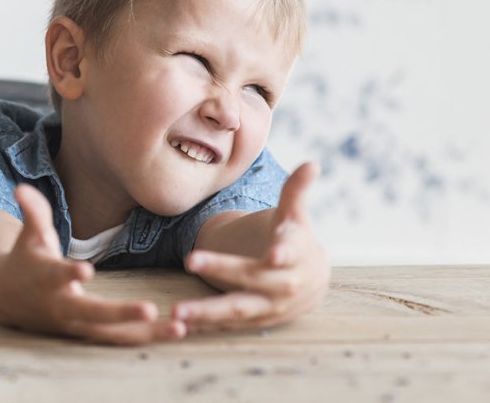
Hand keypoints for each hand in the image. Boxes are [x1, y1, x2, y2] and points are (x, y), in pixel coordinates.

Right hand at [0, 184, 185, 344]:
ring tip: (178, 330)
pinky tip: (175, 333)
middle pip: (92, 314)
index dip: (71, 273)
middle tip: (149, 310)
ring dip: (143, 333)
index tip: (86, 270)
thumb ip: (32, 212)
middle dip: (121, 314)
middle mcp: (61, 306)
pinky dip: (143, 338)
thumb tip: (21, 187)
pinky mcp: (85, 334)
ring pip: (110, 334)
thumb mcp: (28, 235)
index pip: (59, 275)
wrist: (5, 298)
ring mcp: (74, 325)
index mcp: (46, 278)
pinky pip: (117, 340)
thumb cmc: (25, 258)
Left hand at [173, 162, 329, 332]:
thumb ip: (296, 191)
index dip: (284, 252)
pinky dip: (205, 327)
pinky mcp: (255, 321)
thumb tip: (312, 162)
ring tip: (177, 312)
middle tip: (191, 260)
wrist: (311, 282)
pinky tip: (178, 327)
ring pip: (237, 311)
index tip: (274, 253)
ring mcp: (269, 307)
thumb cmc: (297, 242)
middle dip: (223, 270)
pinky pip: (227, 326)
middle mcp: (284, 285)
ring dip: (207, 313)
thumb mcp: (297, 217)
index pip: (290, 252)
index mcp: (296, 256)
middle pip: (253, 279)